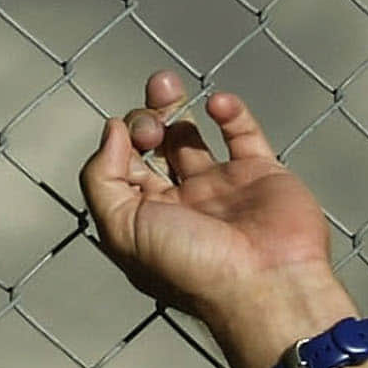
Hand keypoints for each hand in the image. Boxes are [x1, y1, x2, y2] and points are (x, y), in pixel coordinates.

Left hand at [79, 69, 351, 367]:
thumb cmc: (191, 265)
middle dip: (145, 119)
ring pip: (192, 134)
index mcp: (147, 219)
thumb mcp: (122, 227)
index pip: (121, 168)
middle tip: (151, 118)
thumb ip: (103, 177)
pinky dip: (229, 111)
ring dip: (174, 106)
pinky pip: (242, 132)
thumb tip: (112, 129)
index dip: (118, 142)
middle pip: (154, 147)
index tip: (124, 131)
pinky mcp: (262, 173)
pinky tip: (216, 103)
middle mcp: (182, 203)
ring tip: (164, 83)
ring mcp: (223, 187)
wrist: (265, 284)